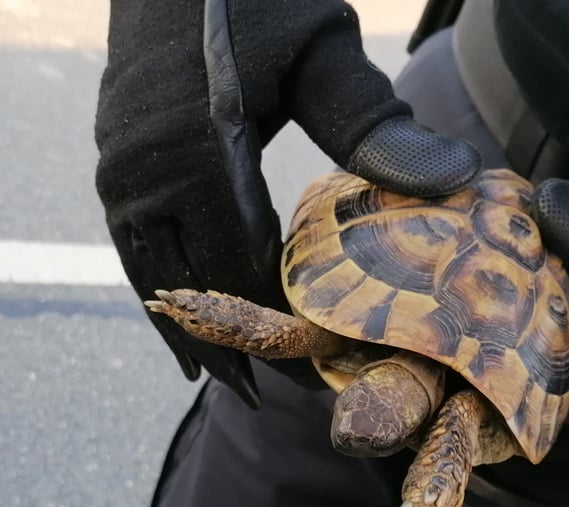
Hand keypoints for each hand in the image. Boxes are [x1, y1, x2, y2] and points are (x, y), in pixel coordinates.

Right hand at [95, 0, 480, 407]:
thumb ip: (375, 123)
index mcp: (202, 148)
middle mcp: (146, 168)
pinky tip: (178, 316)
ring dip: (190, 329)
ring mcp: (119, 164)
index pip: (246, 265)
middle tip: (282, 394)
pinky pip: (132, 244)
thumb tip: (456, 179)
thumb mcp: (324, 50)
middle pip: (200, 281)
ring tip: (227, 380)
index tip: (318, 368)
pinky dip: (160, 287)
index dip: (282, 324)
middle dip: (241, 341)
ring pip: (154, 274)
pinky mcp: (111, 157)